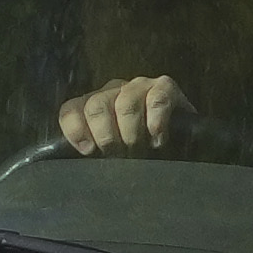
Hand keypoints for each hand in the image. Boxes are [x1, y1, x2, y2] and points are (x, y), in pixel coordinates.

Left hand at [56, 72, 190, 154]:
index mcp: (92, 105)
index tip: (88, 151)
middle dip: (106, 136)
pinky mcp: (165, 86)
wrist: (181, 141)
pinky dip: (156, 122)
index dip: (76, 131)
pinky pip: (157, 99)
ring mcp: (138, 86)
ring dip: (131, 132)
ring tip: (138, 150)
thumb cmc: (139, 149)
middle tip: (118, 154)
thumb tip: (82, 165)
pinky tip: (157, 139)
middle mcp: (112, 91)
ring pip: (125, 103)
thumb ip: (92, 153)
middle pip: (97, 106)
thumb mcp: (109, 152)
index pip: (71, 110)